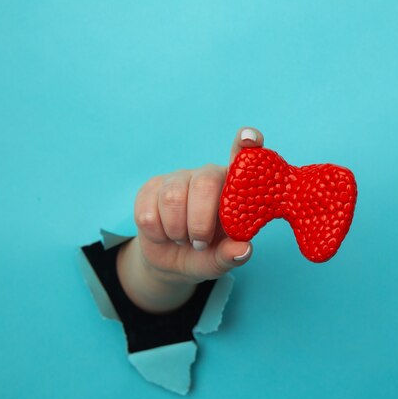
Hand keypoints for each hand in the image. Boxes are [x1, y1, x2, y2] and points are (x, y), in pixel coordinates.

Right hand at [116, 127, 263, 312]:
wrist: (170, 260)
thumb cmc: (206, 254)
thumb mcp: (220, 260)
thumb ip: (231, 255)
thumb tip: (243, 249)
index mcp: (234, 188)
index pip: (243, 158)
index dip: (247, 143)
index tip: (249, 138)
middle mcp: (208, 176)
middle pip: (204, 183)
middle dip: (200, 222)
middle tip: (200, 242)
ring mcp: (178, 178)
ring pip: (173, 197)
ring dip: (177, 230)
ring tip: (183, 239)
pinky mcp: (151, 187)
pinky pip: (148, 210)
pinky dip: (157, 232)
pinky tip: (164, 234)